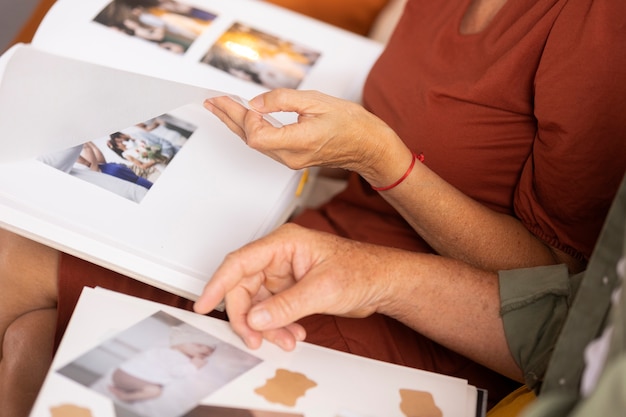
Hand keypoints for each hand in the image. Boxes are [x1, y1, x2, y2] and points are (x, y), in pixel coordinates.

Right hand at [193, 223, 393, 350]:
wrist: (382, 282)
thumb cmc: (361, 270)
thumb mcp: (323, 289)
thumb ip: (287, 305)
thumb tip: (256, 318)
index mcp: (283, 243)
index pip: (239, 262)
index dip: (218, 284)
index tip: (203, 304)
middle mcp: (278, 257)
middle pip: (244, 287)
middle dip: (247, 316)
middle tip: (254, 338)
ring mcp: (283, 274)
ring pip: (257, 303)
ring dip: (266, 326)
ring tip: (285, 340)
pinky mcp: (290, 289)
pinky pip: (271, 310)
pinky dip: (278, 326)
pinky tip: (293, 333)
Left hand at [203, 89, 409, 183]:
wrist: (366, 145)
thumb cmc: (349, 124)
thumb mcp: (316, 102)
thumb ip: (283, 100)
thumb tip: (256, 103)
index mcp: (298, 142)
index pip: (256, 135)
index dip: (247, 117)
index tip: (247, 100)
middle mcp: (290, 157)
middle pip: (249, 139)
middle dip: (230, 117)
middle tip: (213, 101)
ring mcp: (289, 160)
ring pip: (254, 143)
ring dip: (236, 124)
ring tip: (219, 107)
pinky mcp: (290, 158)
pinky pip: (263, 144)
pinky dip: (250, 130)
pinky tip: (241, 120)